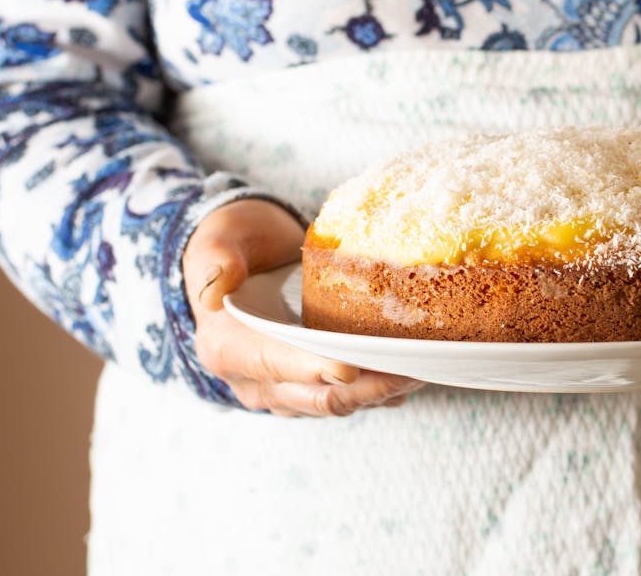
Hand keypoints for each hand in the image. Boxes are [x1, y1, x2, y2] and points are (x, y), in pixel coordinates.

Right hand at [182, 199, 422, 415]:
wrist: (249, 260)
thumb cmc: (238, 242)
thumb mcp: (223, 237)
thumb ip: (219, 257)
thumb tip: (216, 291)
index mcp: (227, 348)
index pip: (274, 364)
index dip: (313, 368)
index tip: (351, 367)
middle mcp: (254, 382)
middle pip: (317, 397)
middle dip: (367, 387)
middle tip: (412, 368)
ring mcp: (285, 392)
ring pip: (339, 403)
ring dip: (382, 391)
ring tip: (424, 369)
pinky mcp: (312, 389)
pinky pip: (350, 398)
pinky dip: (381, 390)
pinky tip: (413, 371)